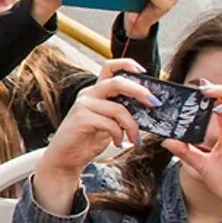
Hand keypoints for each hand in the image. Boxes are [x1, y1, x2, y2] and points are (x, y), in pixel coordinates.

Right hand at [38, 58, 152, 185]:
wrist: (66, 157)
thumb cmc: (88, 139)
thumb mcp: (110, 122)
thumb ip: (122, 112)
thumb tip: (147, 108)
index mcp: (96, 92)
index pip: (110, 67)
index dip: (128, 65)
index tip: (144, 73)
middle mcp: (88, 94)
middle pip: (118, 82)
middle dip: (140, 91)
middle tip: (154, 104)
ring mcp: (83, 105)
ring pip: (119, 108)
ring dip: (132, 126)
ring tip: (135, 139)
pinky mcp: (81, 118)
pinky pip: (110, 124)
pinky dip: (119, 135)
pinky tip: (117, 142)